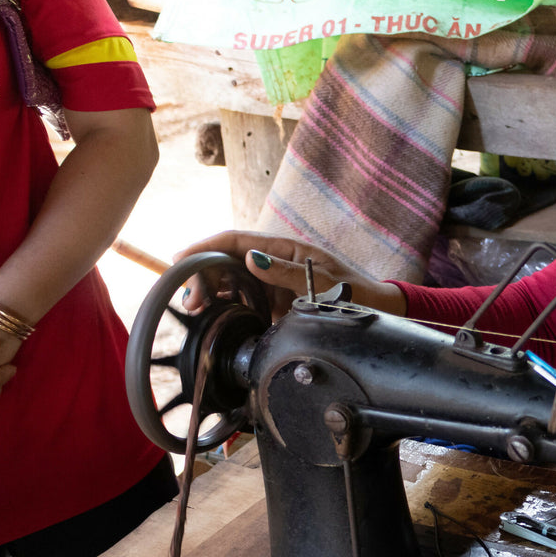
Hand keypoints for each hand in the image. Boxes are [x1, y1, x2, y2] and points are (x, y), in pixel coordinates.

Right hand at [176, 231, 406, 319]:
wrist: (374, 311)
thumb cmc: (353, 293)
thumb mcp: (322, 282)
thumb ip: (287, 271)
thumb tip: (251, 259)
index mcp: (284, 249)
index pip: (235, 240)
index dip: (205, 246)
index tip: (181, 259)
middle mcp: (273, 262)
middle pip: (226, 260)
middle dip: (202, 274)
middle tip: (190, 299)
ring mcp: (272, 282)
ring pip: (230, 280)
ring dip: (209, 291)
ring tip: (195, 308)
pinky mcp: (273, 302)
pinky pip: (242, 300)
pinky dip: (224, 306)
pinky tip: (212, 316)